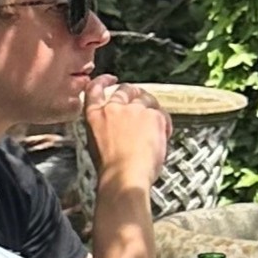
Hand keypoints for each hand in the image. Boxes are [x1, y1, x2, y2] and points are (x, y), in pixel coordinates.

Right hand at [84, 78, 170, 192]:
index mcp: (94, 117)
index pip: (94, 90)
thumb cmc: (111, 170)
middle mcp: (113, 108)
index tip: (110, 80)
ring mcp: (134, 109)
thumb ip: (105, 128)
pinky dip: (163, 124)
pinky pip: (161, 113)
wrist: (125, 177)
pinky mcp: (153, 114)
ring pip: (146, 99)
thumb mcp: (97, 144)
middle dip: (134, 94)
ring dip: (150, 110)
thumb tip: (119, 125)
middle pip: (125, 90)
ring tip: (152, 129)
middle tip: (141, 104)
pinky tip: (161, 138)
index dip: (103, 82)